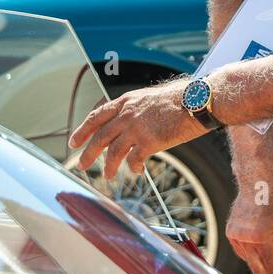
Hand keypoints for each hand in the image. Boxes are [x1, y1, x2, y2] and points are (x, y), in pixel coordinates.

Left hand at [67, 79, 203, 180]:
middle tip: (81, 165)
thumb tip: (130, 122)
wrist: (198, 100)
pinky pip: (134, 160)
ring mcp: (136, 128)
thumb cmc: (181, 98)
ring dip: (108, 166)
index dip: (83, 130)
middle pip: (99, 137)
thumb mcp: (151, 97)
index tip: (74, 141)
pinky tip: (137, 171)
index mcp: (127, 101)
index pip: (96, 116)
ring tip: (107, 176)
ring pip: (113, 152)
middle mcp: (127, 114)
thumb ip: (137, 109)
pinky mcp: (149, 142)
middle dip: (88, 153)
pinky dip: (133, 168)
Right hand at [226, 167, 272, 273]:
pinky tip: (267, 254)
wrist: (257, 178)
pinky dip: (255, 259)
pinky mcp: (230, 233)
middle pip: (260, 272)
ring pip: (250, 264)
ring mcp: (234, 236)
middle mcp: (244, 239)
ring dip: (266, 269)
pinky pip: (243, 254)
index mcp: (261, 236)